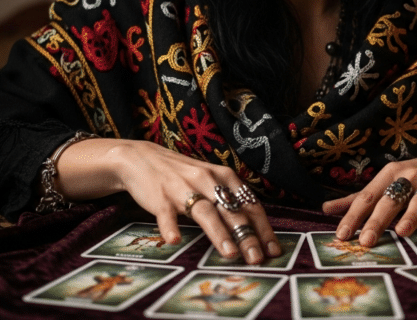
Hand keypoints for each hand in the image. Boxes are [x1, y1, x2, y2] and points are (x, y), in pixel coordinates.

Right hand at [54, 138, 279, 263]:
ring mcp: (183, 188)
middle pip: (232, 211)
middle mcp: (207, 181)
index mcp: (224, 177)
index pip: (250, 205)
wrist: (142, 158)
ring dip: (219, 233)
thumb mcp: (212, 181)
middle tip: (258, 259)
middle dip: (247, 236)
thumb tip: (256, 230)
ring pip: (205, 212)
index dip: (264, 229)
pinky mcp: (160, 197)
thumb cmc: (184, 175)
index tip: (274, 250)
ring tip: (230, 254)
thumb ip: (230, 201)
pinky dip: (170, 226)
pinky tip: (174, 240)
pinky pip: (166, 213)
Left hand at [321, 146, 416, 246]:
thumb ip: (359, 197)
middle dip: (377, 220)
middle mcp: (410, 176)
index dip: (353, 216)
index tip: (341, 235)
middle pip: (390, 200)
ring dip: (412, 216)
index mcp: (390, 174)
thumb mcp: (388, 181)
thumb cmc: (416, 174)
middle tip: (366, 241)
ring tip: (403, 231)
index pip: (367, 197)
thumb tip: (326, 209)